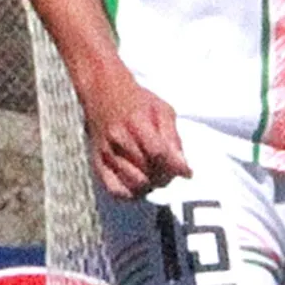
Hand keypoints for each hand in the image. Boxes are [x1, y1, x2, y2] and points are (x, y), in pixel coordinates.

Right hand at [79, 71, 189, 196]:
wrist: (102, 91)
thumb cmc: (137, 100)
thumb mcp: (162, 110)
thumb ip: (173, 139)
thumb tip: (184, 168)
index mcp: (136, 123)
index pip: (158, 153)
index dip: (176, 167)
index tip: (187, 171)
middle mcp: (118, 139)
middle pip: (148, 171)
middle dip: (166, 176)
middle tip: (171, 171)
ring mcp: (106, 152)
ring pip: (134, 183)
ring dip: (151, 184)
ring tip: (156, 175)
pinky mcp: (97, 162)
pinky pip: (114, 189)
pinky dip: (131, 193)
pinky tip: (140, 184)